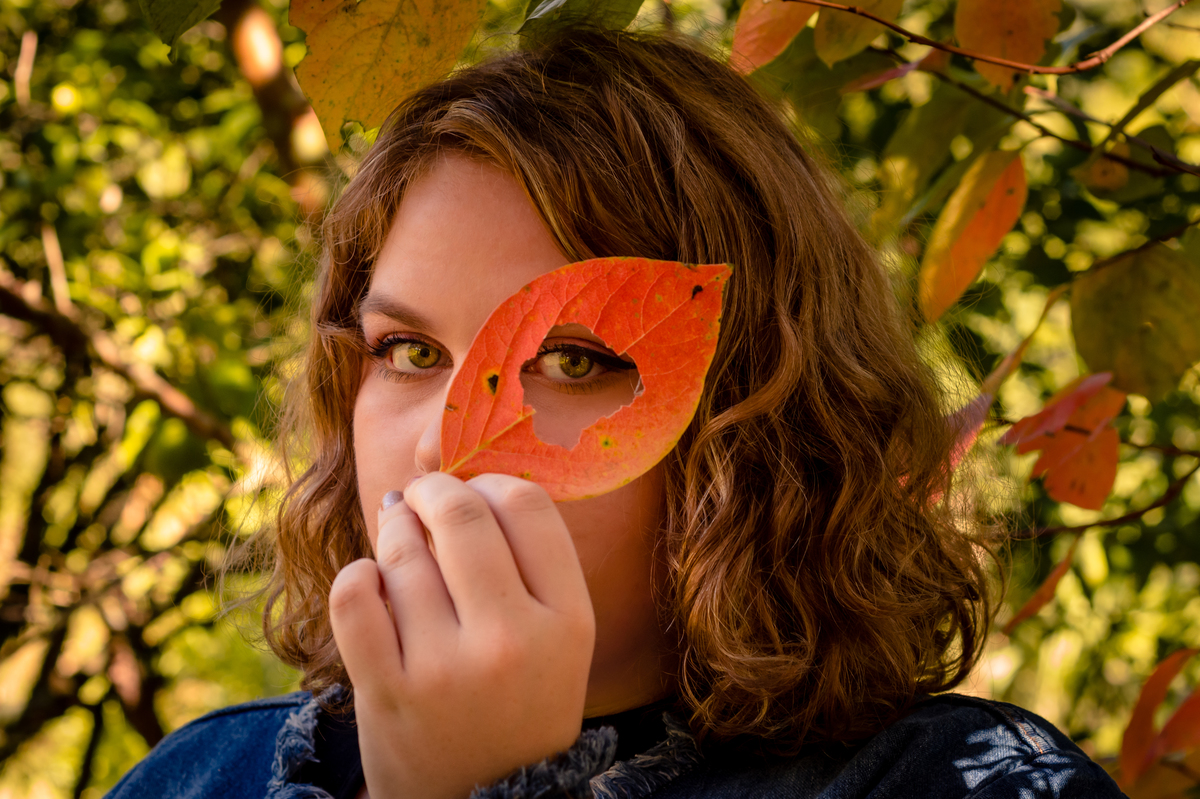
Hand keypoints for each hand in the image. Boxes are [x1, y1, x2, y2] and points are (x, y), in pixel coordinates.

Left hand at [329, 472, 595, 798]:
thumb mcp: (559, 639)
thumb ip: (532, 564)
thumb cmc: (520, 702)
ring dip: (394, 533)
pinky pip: (354, 596)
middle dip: (433, 491)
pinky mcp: (388, 693)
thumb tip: (464, 478)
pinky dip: (356, 576)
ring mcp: (446, 669)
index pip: (527, 505)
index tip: (476, 491)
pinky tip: (369, 579)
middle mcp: (512, 641)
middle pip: (462, 514)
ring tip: (399, 539)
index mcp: (568, 622)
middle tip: (421, 497)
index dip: (492, 481)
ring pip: (402, 553)